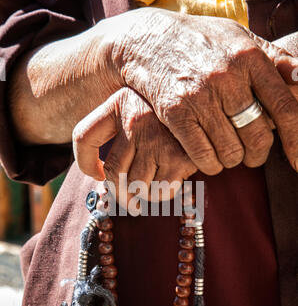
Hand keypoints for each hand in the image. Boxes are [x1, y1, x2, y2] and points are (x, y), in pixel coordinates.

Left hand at [73, 87, 196, 206]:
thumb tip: (98, 175)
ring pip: (138, 188)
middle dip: (121, 194)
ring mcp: (159, 140)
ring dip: (143, 194)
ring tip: (152, 185)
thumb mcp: (132, 109)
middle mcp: (137, 120)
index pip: (84, 137)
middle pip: (114, 175)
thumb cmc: (162, 117)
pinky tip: (169, 180)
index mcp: (118, 105)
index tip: (96, 174)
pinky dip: (161, 195)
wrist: (206, 109)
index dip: (85, 163)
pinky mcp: (182, 158)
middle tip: (129, 200)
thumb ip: (108, 131)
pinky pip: (161, 193)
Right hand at [106, 8, 297, 172]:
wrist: (148, 41)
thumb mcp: (239, 39)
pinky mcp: (176, 114)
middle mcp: (227, 78)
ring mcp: (199, 97)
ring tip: (228, 152)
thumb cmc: (201, 42)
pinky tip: (210, 159)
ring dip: (233, 160)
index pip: (284, 106)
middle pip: (258, 136)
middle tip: (253, 155)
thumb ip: (272, 59)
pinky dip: (211, 165)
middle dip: (259, 154)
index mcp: (249, 58)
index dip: (296, 139)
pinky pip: (204, 155)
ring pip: (231, 151)